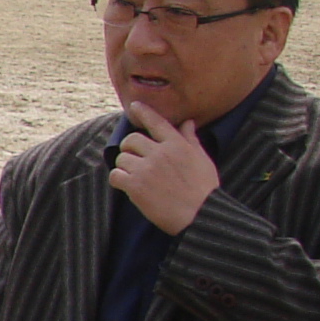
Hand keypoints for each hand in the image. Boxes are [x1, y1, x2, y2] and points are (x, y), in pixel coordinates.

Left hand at [111, 103, 220, 235]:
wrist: (201, 215)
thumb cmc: (204, 189)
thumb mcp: (203, 159)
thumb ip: (190, 139)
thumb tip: (187, 122)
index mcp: (177, 145)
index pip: (156, 122)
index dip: (143, 112)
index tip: (134, 105)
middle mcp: (160, 153)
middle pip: (131, 140)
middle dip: (130, 148)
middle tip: (135, 158)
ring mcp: (146, 169)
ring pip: (122, 158)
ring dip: (125, 166)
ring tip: (136, 176)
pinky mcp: (136, 186)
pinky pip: (115, 175)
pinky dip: (118, 179)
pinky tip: (127, 185)